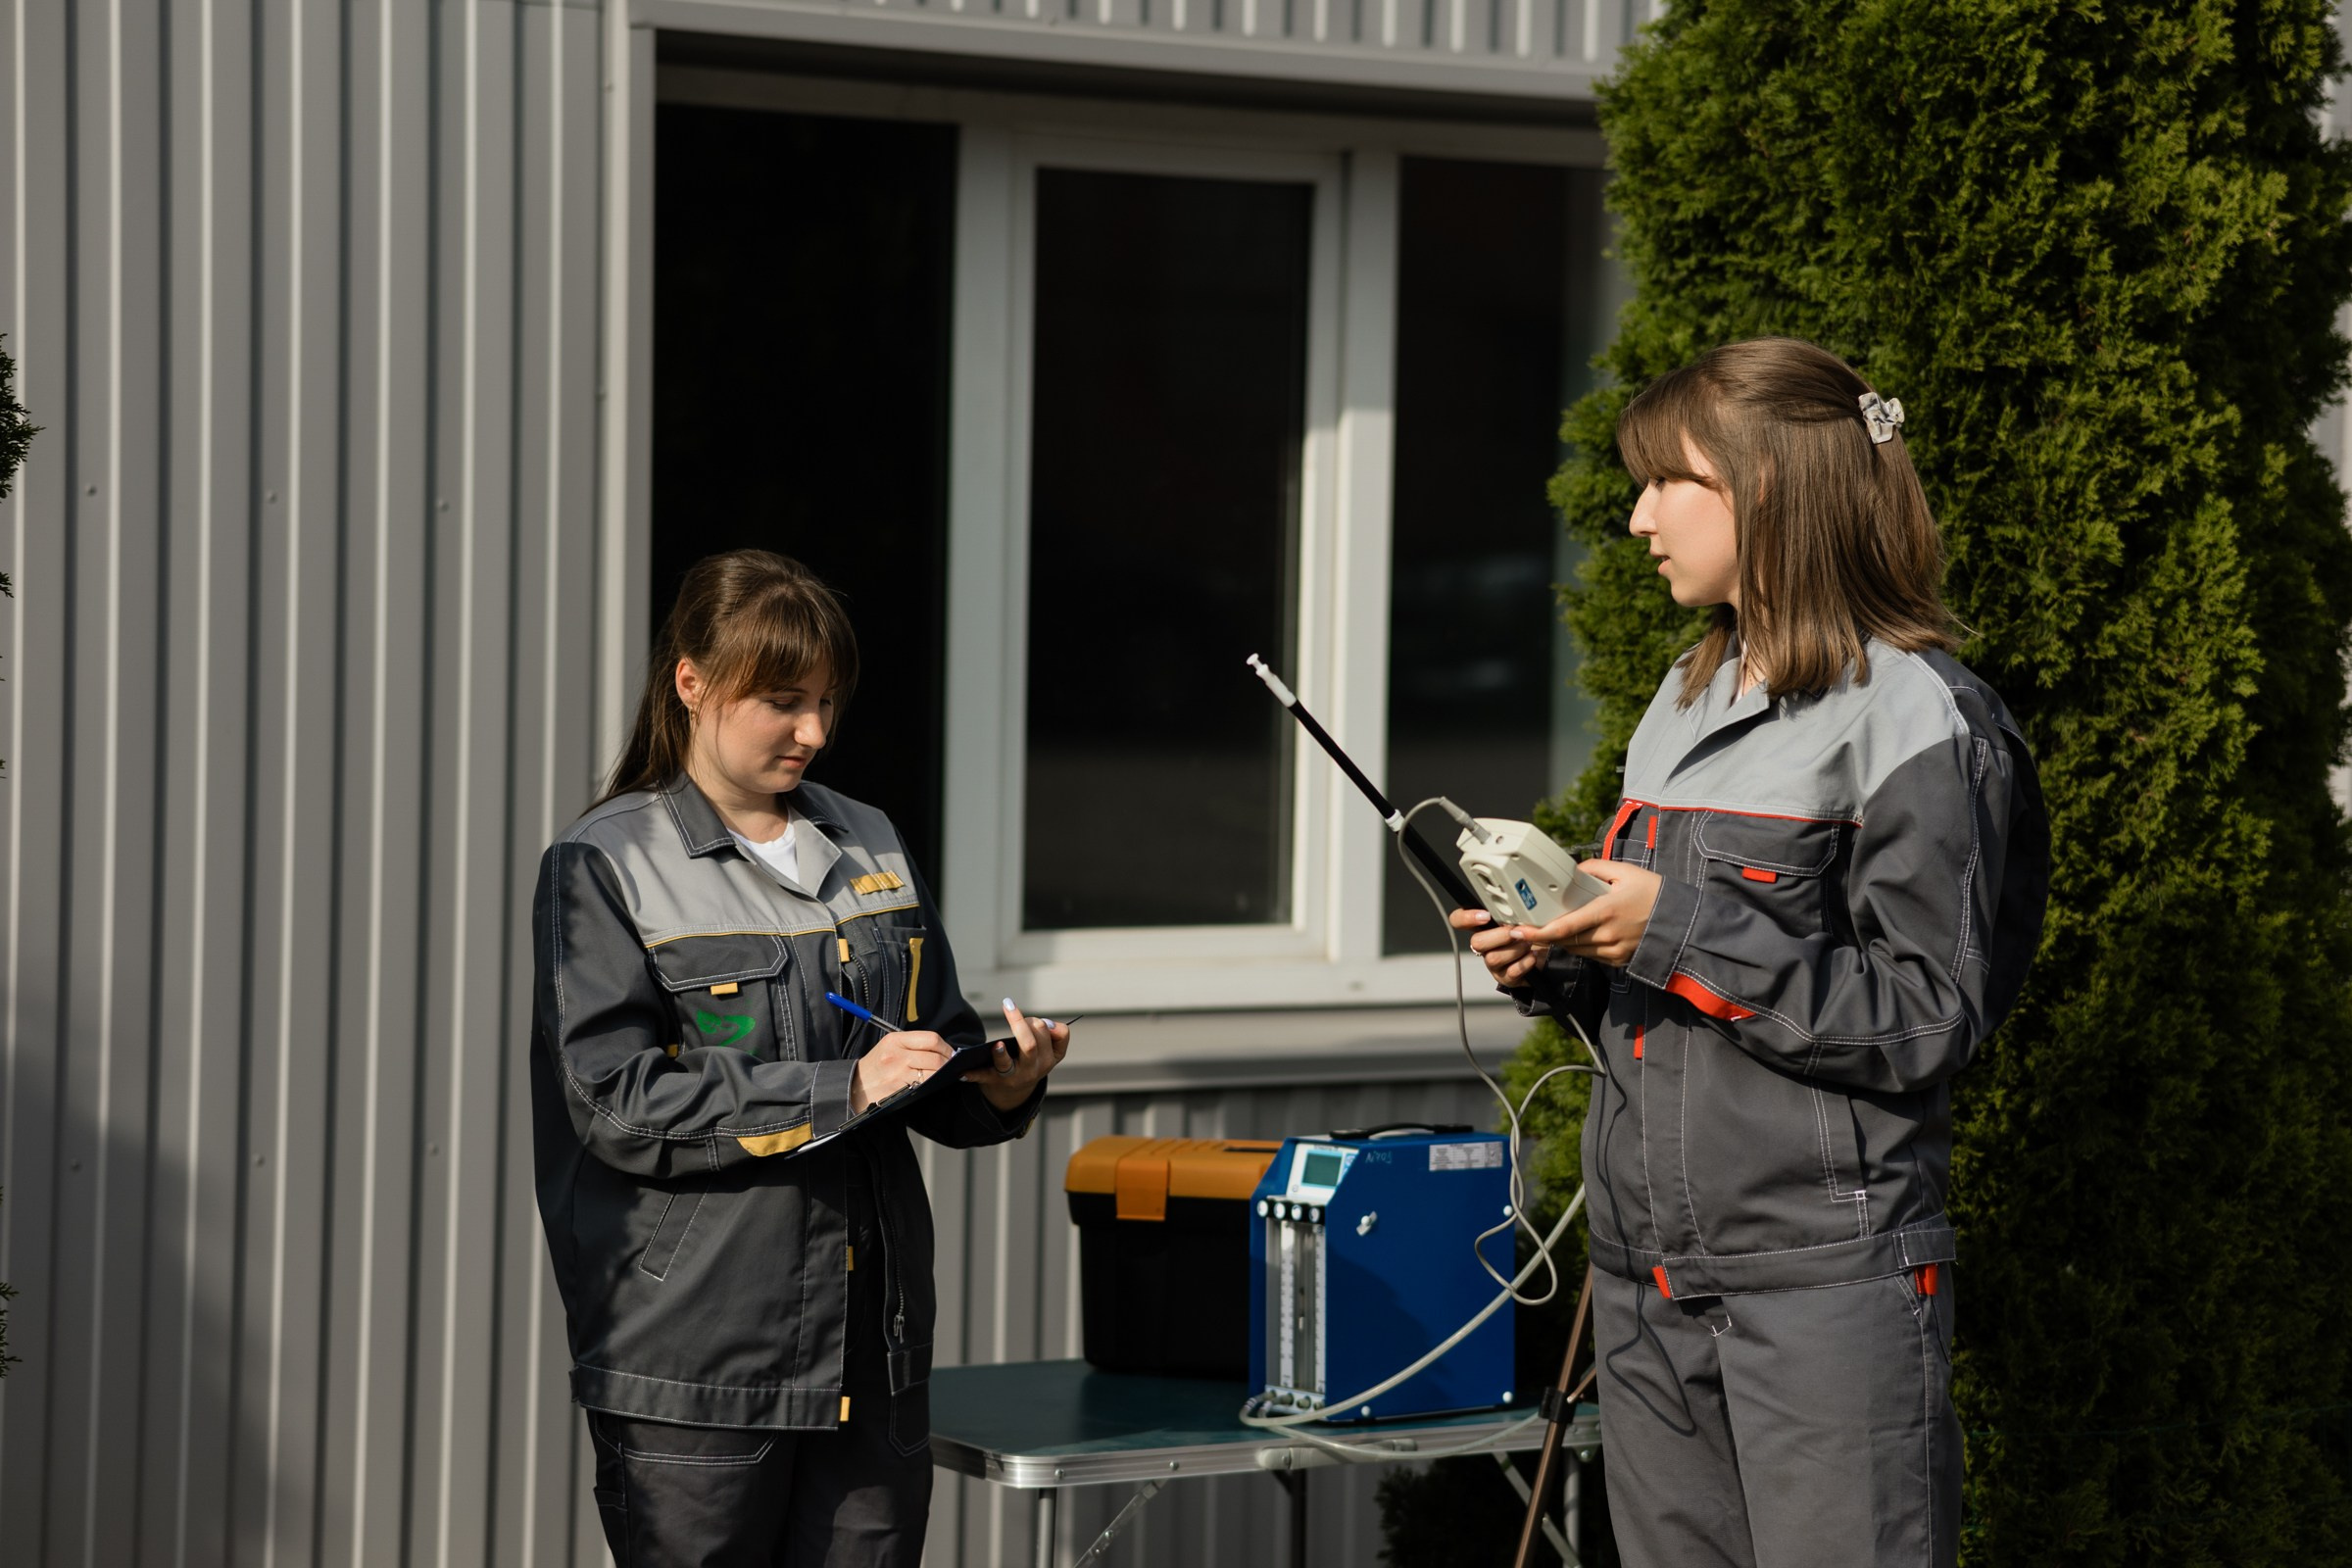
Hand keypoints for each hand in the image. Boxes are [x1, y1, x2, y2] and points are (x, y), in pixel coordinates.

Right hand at [851, 1031, 954, 1114]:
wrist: (853, 1087)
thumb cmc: (876, 1067)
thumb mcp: (889, 1047)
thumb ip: (913, 1045)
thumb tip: (943, 1051)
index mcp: (895, 1040)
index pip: (931, 1039)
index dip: (946, 1048)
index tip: (951, 1054)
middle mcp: (896, 1055)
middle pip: (935, 1058)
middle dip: (948, 1064)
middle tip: (951, 1068)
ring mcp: (897, 1075)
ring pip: (932, 1074)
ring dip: (942, 1077)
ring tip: (943, 1077)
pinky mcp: (898, 1091)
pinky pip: (923, 1088)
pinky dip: (931, 1087)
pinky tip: (932, 1087)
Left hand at [965, 999, 1070, 1110]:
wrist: (1015, 1093)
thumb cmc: (1032, 1062)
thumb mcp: (1051, 1052)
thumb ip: (1057, 1035)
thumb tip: (1047, 1023)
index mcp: (1049, 1059)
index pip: (1052, 1035)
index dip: (1042, 1022)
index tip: (1032, 1017)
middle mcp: (1033, 1069)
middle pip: (1029, 1045)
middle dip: (1020, 1024)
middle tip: (1009, 1007)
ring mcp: (1013, 1076)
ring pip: (1008, 1063)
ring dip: (1000, 1054)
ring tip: (997, 1045)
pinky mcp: (995, 1081)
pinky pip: (983, 1076)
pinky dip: (973, 1074)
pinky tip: (962, 1072)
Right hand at [1451, 906, 1550, 987]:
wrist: (1546, 955)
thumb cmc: (1531, 933)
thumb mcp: (1522, 917)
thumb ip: (1513, 913)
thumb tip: (1513, 919)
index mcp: (1483, 928)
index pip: (1458, 920)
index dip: (1465, 918)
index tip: (1485, 916)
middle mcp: (1484, 947)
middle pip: (1476, 942)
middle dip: (1500, 936)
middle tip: (1516, 932)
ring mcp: (1493, 964)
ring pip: (1493, 958)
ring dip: (1515, 949)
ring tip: (1528, 945)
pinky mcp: (1506, 978)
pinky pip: (1510, 972)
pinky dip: (1524, 963)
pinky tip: (1531, 957)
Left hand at [1519, 860, 1661, 966]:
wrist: (1681, 921)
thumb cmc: (1654, 893)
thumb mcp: (1625, 872)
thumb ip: (1595, 868)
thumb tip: (1574, 870)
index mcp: (1605, 912)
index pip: (1563, 928)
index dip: (1538, 932)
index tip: (1519, 929)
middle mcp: (1607, 936)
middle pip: (1564, 941)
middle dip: (1545, 935)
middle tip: (1530, 925)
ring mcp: (1613, 951)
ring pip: (1576, 950)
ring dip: (1563, 940)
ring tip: (1556, 926)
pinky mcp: (1618, 960)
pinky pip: (1590, 955)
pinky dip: (1581, 945)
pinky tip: (1582, 932)